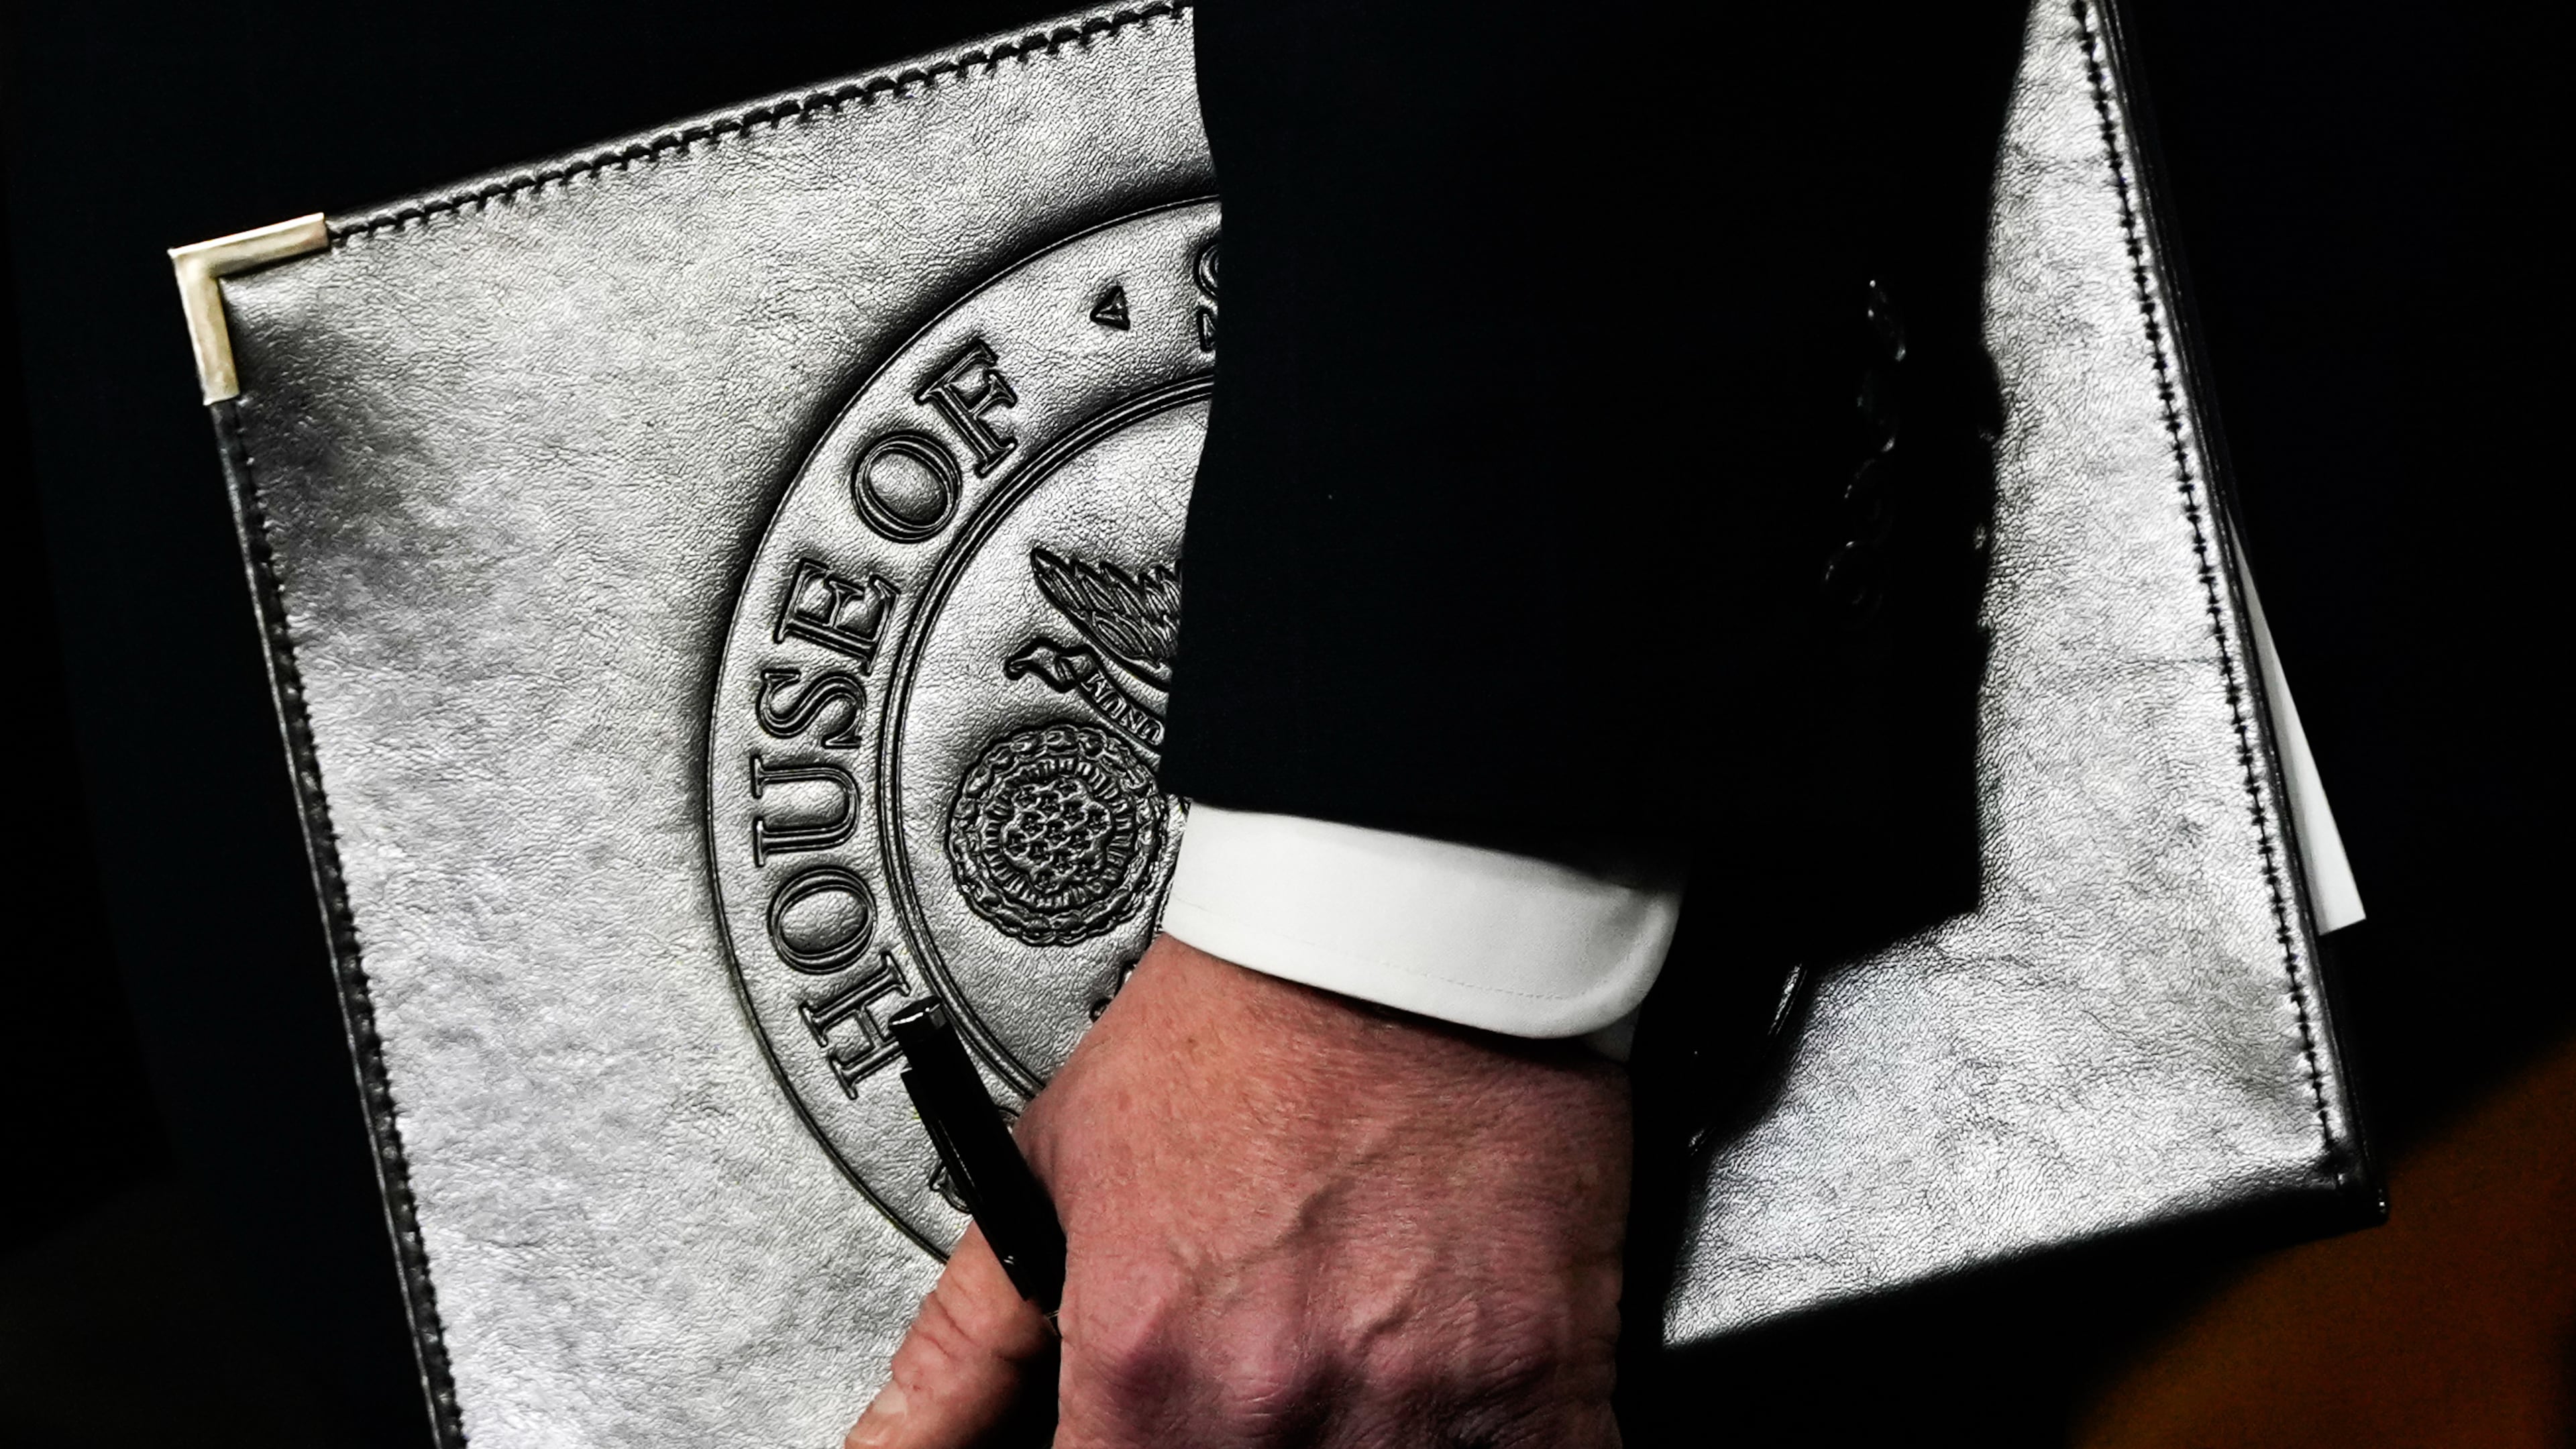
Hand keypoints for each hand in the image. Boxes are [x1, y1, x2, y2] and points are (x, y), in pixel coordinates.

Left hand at [845, 934, 1631, 1447]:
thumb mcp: (1056, 1169)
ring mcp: (1414, 1410)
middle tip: (1257, 1379)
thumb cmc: (1247, 1026)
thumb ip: (962, 1348)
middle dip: (1233, 1446)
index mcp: (1141, 1368)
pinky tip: (1441, 1398)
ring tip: (1345, 1365)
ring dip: (1351, 1446)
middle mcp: (1270, 1405)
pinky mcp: (1540, 1386)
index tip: (1137, 1434)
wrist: (1404, 930)